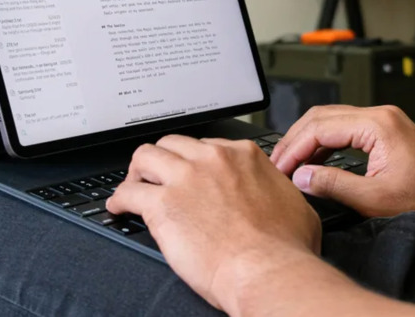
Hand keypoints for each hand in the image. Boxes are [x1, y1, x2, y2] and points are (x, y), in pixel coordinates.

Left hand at [106, 135, 320, 312]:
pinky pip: (128, 192)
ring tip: (134, 185)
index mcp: (243, 156)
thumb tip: (277, 193)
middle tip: (159, 176)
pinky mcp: (163, 204)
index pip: (208, 145)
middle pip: (174, 144)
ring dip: (138, 171)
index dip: (196, 161)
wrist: (267, 270)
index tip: (191, 173)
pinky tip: (118, 207)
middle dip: (164, 159)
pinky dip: (119, 199)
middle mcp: (213, 159)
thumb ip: (277, 189)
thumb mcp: (295, 204)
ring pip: (146, 156)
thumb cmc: (284, 248)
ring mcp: (186, 178)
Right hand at [270, 105, 414, 219]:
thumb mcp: (374, 199)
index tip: (279, 168)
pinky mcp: (384, 127)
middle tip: (277, 164)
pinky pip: (344, 126)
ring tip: (290, 163)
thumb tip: (300, 177)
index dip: (294, 149)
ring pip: (330, 118)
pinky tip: (313, 159)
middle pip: (321, 116)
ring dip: (307, 139)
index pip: (320, 127)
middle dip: (295, 140)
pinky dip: (324, 141)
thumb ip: (333, 185)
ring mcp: (382, 118)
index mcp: (377, 125)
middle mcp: (379, 114)